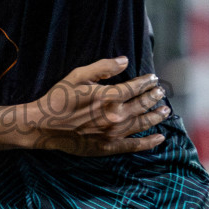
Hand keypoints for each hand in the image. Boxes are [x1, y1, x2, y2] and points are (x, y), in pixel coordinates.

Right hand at [28, 57, 169, 155]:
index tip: (153, 78)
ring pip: (142, 123)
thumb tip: (125, 60)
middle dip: (154, 97)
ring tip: (165, 111)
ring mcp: (112, 133)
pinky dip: (149, 143)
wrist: (43, 126)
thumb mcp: (77, 76)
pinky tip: (160, 138)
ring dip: (156, 116)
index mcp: (108, 97)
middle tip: (162, 92)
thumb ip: (102, 67)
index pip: (135, 87)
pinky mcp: (108, 147)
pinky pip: (134, 146)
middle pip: (142, 105)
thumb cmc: (58, 98)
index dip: (146, 82)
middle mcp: (114, 116)